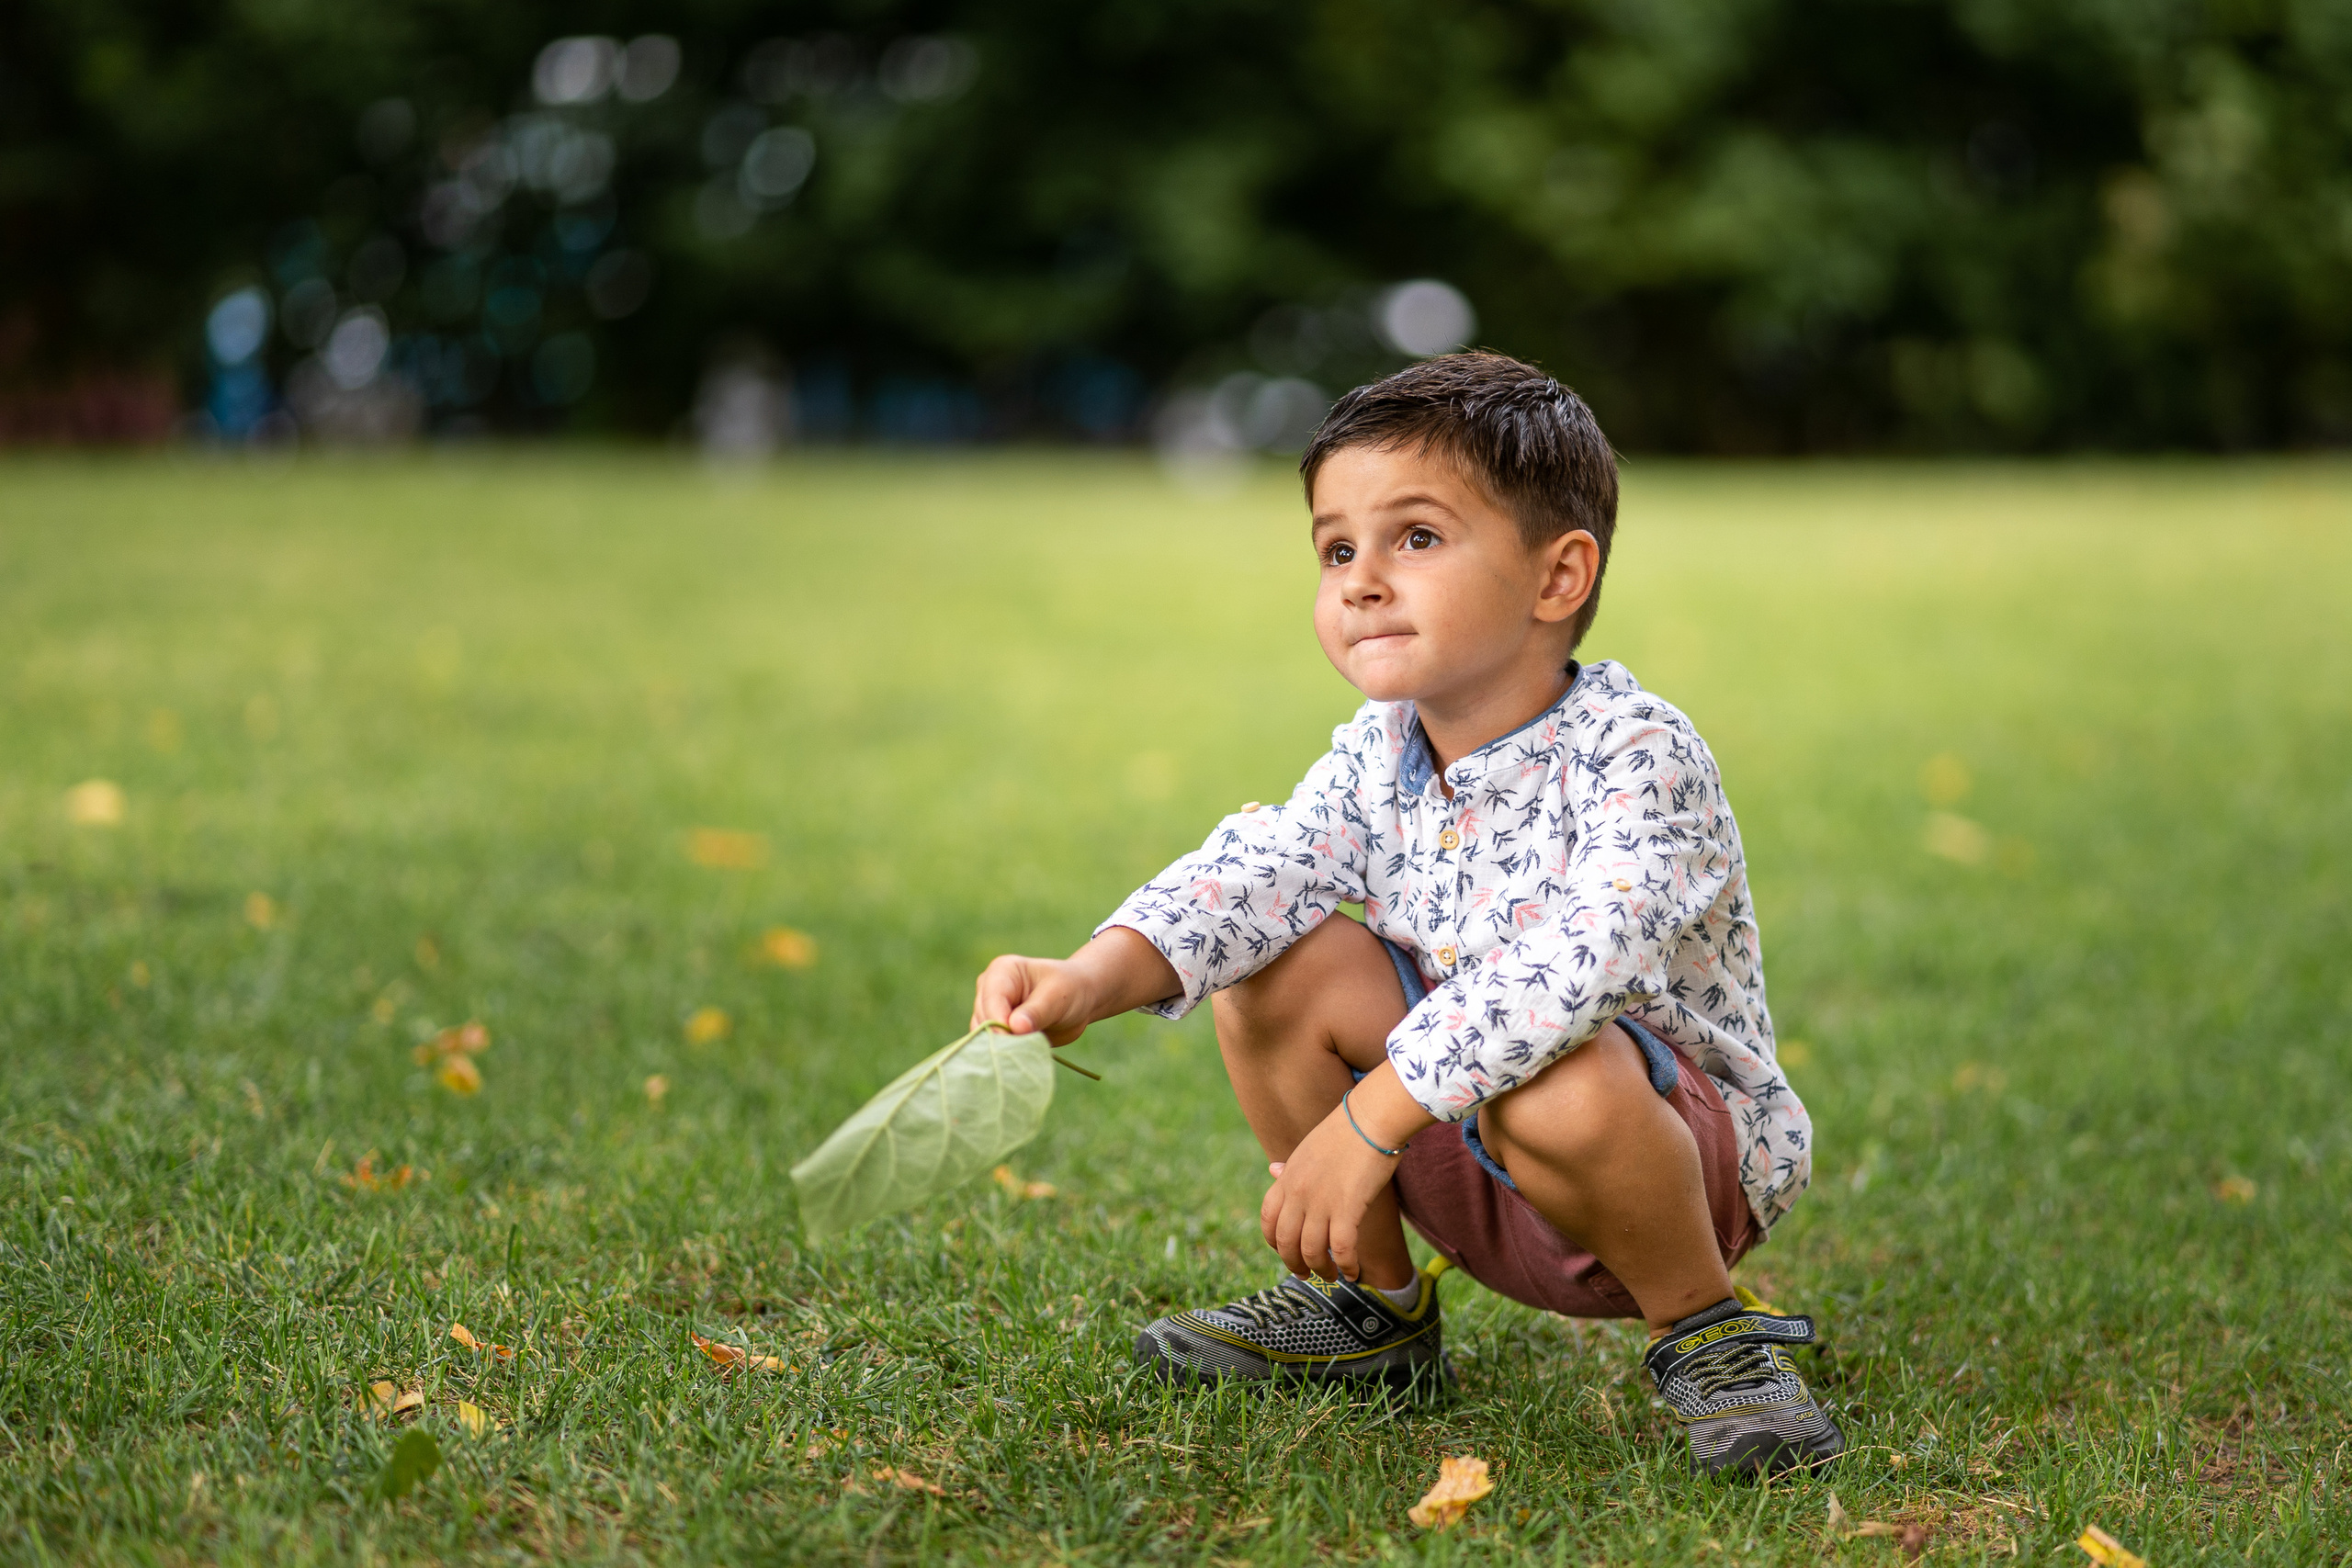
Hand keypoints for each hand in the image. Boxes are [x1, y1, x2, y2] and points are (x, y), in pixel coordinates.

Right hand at [970, 954, 1096, 1045]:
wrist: (1080, 999)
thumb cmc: (1070, 989)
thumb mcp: (1058, 997)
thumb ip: (1036, 1012)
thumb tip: (1015, 1028)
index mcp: (1002, 971)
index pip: (991, 999)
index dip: (999, 1021)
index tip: (1015, 1036)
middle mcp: (990, 989)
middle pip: (983, 1019)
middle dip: (1001, 1036)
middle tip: (1025, 1048)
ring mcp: (991, 1010)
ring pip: (982, 1035)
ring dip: (1002, 1047)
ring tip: (1026, 1051)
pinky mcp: (996, 1029)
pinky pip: (990, 1046)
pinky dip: (1003, 1054)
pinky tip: (1021, 1057)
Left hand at [1260, 1100, 1403, 1282]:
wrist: (1370, 1119)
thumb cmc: (1344, 1131)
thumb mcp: (1306, 1149)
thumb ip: (1290, 1168)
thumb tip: (1272, 1170)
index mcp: (1286, 1178)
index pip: (1267, 1220)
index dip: (1274, 1243)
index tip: (1286, 1252)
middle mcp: (1298, 1194)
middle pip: (1286, 1242)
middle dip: (1295, 1264)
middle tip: (1306, 1274)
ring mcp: (1321, 1202)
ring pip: (1312, 1251)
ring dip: (1321, 1270)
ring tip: (1332, 1275)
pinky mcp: (1347, 1208)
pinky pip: (1342, 1248)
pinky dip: (1347, 1266)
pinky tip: (1353, 1272)